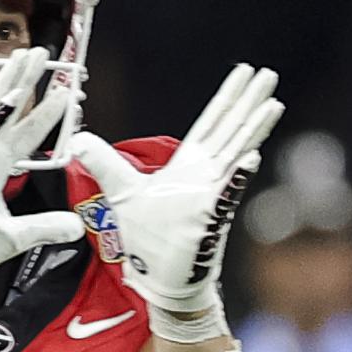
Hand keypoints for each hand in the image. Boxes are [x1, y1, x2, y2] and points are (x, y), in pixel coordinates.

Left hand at [75, 64, 284, 342]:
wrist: (160, 279)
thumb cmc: (149, 241)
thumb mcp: (121, 193)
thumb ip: (105, 163)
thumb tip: (79, 139)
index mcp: (189, 166)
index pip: (211, 123)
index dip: (226, 97)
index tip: (243, 72)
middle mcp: (206, 175)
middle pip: (230, 129)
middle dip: (248, 101)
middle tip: (268, 73)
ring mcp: (212, 194)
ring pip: (236, 154)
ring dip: (254, 128)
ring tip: (272, 101)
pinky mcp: (209, 217)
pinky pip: (226, 194)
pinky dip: (238, 176)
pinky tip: (252, 156)